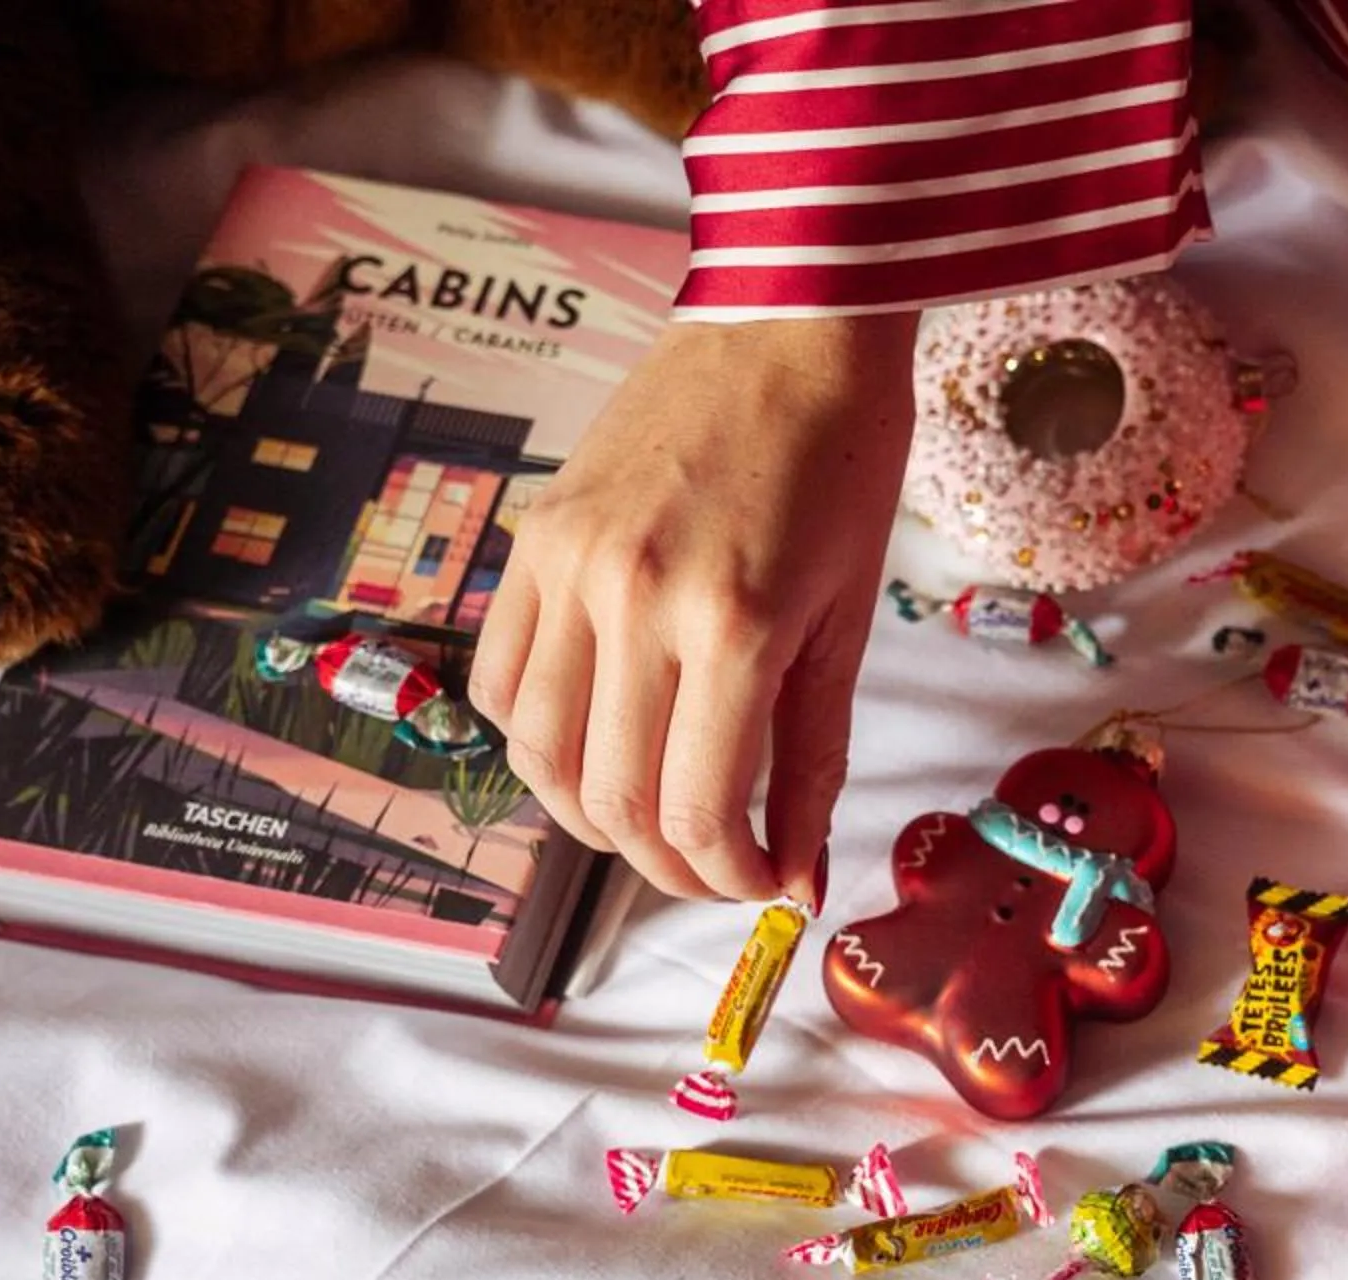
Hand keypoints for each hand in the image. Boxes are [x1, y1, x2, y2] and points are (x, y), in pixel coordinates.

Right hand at [469, 315, 916, 903]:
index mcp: (733, 625)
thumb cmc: (841, 464)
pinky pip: (499, 677)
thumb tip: (798, 877)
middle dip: (662, 865)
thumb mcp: (848, 624)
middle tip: (712, 867)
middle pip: (611, 800)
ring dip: (589, 817)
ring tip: (650, 819)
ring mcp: (570, 566)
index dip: (724, 878)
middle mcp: (635, 599)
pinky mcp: (534, 536)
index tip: (758, 884)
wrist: (787, 327)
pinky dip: (535, 740)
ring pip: (537, 755)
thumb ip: (815, 759)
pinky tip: (594, 743)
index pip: (694, 811)